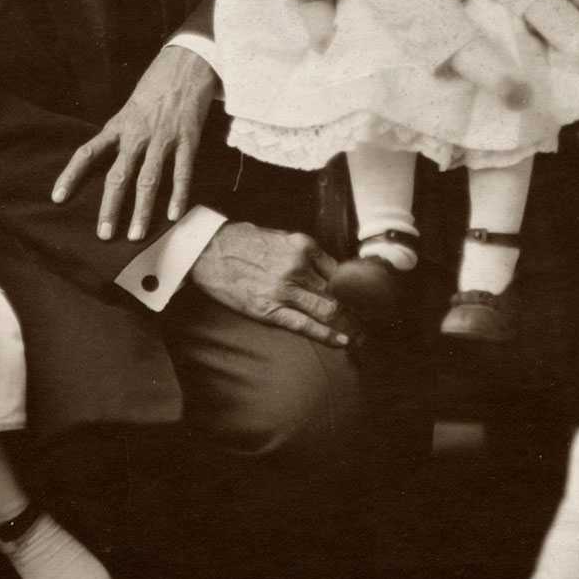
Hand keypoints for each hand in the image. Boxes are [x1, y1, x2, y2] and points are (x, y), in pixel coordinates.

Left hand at [53, 45, 217, 241]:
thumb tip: (107, 160)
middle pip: (118, 176)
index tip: (57, 198)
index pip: (88, 152)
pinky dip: (177, 195)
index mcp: (118, 125)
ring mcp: (163, 137)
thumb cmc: (156, 85)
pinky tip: (173, 215)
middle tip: (104, 234)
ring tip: (136, 235)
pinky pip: (181, 172)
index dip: (71, 176)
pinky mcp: (187, 138)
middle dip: (110, 208)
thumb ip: (121, 133)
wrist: (187, 61)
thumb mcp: (130, 106)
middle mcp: (137, 134)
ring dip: (142, 210)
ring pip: (149, 180)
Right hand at [186, 222, 352, 348]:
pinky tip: (341, 341)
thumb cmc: (243, 241)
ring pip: (326, 309)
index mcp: (304, 246)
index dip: (355, 288)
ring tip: (360, 334)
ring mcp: (285, 290)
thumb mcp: (281, 237)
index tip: (365, 298)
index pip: (340, 271)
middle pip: (338, 292)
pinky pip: (304, 325)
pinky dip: (326, 335)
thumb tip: (327, 270)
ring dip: (346, 324)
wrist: (208, 251)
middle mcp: (299, 267)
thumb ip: (305, 253)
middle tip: (369, 320)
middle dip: (356, 309)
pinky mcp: (269, 310)